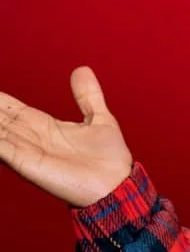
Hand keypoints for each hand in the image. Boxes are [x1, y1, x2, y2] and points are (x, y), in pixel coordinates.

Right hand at [0, 66, 132, 207]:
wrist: (116, 182)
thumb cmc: (109, 157)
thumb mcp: (99, 117)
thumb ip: (87, 95)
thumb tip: (81, 69)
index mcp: (44, 126)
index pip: (11, 108)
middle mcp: (30, 137)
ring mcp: (26, 150)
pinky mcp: (26, 163)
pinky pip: (1, 148)